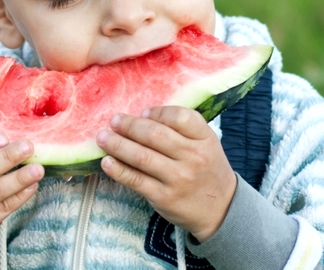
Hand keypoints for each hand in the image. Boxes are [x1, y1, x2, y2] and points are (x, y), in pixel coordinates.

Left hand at [96, 106, 235, 241]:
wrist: (220, 209)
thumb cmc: (207, 169)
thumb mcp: (206, 144)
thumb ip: (183, 130)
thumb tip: (143, 116)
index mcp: (205, 139)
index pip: (180, 117)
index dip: (158, 112)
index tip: (143, 112)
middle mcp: (193, 157)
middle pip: (155, 135)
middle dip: (130, 125)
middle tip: (114, 120)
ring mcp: (178, 178)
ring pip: (142, 156)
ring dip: (117, 145)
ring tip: (102, 137)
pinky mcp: (163, 197)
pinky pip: (136, 180)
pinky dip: (118, 170)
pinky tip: (107, 162)